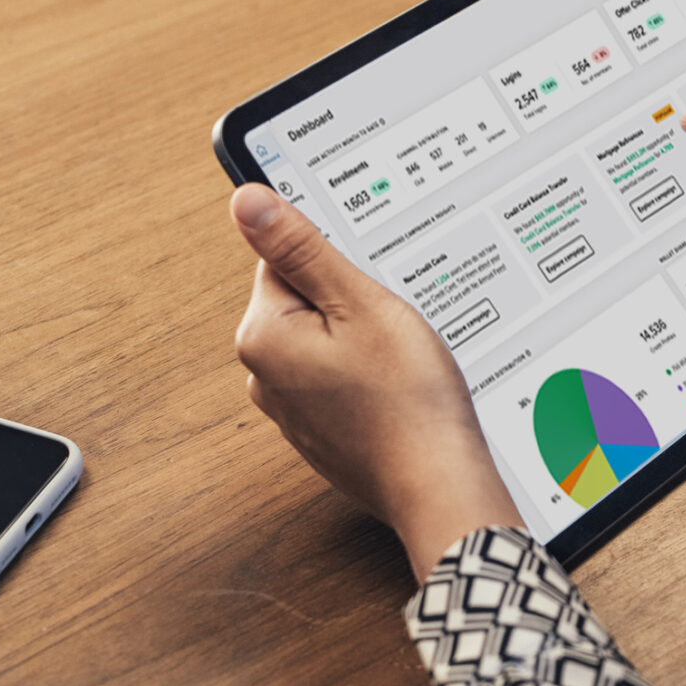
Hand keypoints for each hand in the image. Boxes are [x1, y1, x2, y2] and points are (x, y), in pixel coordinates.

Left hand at [229, 184, 521, 580]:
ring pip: (328, 341)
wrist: (439, 485)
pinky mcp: (321, 431)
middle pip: (306, 300)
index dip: (338, 260)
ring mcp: (293, 409)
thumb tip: (247, 200)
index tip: (370, 282)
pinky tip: (399, 387)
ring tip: (400, 359)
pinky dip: (369, 376)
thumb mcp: (360, 304)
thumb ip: (302, 248)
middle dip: (352, 301)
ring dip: (364, 339)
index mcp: (263, 337)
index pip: (284, 259)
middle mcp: (264, 377)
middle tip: (391, 323)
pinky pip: (340, 379)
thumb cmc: (407, 400)